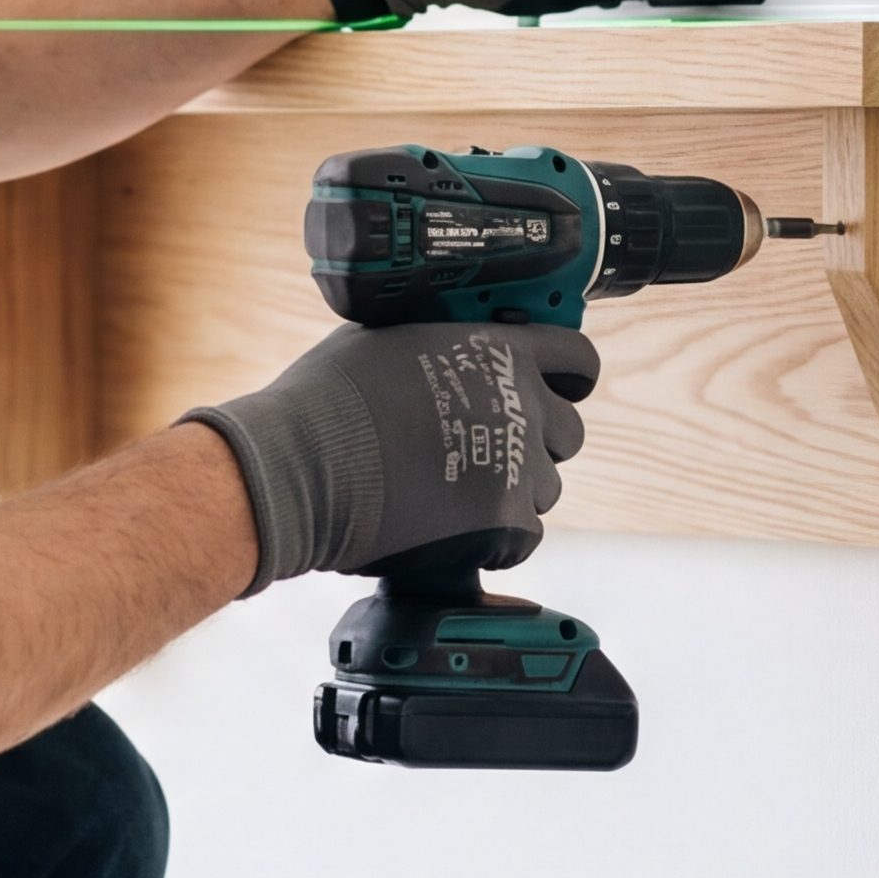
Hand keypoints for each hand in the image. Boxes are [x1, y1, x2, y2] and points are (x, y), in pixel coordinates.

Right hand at [181, 323, 599, 593]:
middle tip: (486, 451)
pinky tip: (448, 527)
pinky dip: (493, 538)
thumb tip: (440, 349)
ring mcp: (518, 469)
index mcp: (499, 351)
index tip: (560, 388)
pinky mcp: (504, 526)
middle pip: (567, 431)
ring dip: (511, 491)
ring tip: (452, 495)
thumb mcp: (387, 339)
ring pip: (545, 488)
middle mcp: (523, 406)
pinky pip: (523, 538)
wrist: (302, 468)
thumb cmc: (328, 400)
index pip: (576, 358)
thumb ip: (437, 343)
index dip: (568, 376)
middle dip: (535, 441)